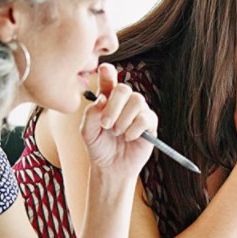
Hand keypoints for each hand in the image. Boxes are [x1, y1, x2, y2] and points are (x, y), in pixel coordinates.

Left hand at [80, 63, 155, 177]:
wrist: (110, 167)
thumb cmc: (98, 147)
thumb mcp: (87, 131)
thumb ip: (90, 114)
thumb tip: (101, 99)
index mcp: (107, 98)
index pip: (109, 78)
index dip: (108, 72)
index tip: (104, 70)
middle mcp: (124, 102)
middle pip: (124, 89)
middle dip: (114, 106)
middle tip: (105, 124)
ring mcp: (138, 111)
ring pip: (137, 101)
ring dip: (124, 119)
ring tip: (117, 133)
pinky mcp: (149, 124)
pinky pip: (145, 118)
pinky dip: (134, 129)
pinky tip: (128, 137)